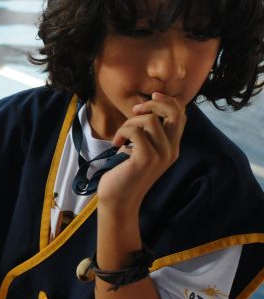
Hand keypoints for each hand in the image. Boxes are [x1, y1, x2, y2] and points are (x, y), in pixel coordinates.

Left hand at [97, 92, 185, 210]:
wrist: (118, 200)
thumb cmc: (124, 174)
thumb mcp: (140, 150)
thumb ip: (147, 134)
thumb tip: (145, 109)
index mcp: (172, 147)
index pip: (181, 115)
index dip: (168, 101)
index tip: (150, 97)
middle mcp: (171, 151)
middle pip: (174, 113)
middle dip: (154, 103)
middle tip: (135, 109)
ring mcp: (160, 155)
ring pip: (150, 120)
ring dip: (130, 123)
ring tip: (120, 136)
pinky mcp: (146, 159)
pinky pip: (136, 132)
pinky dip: (122, 132)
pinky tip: (116, 144)